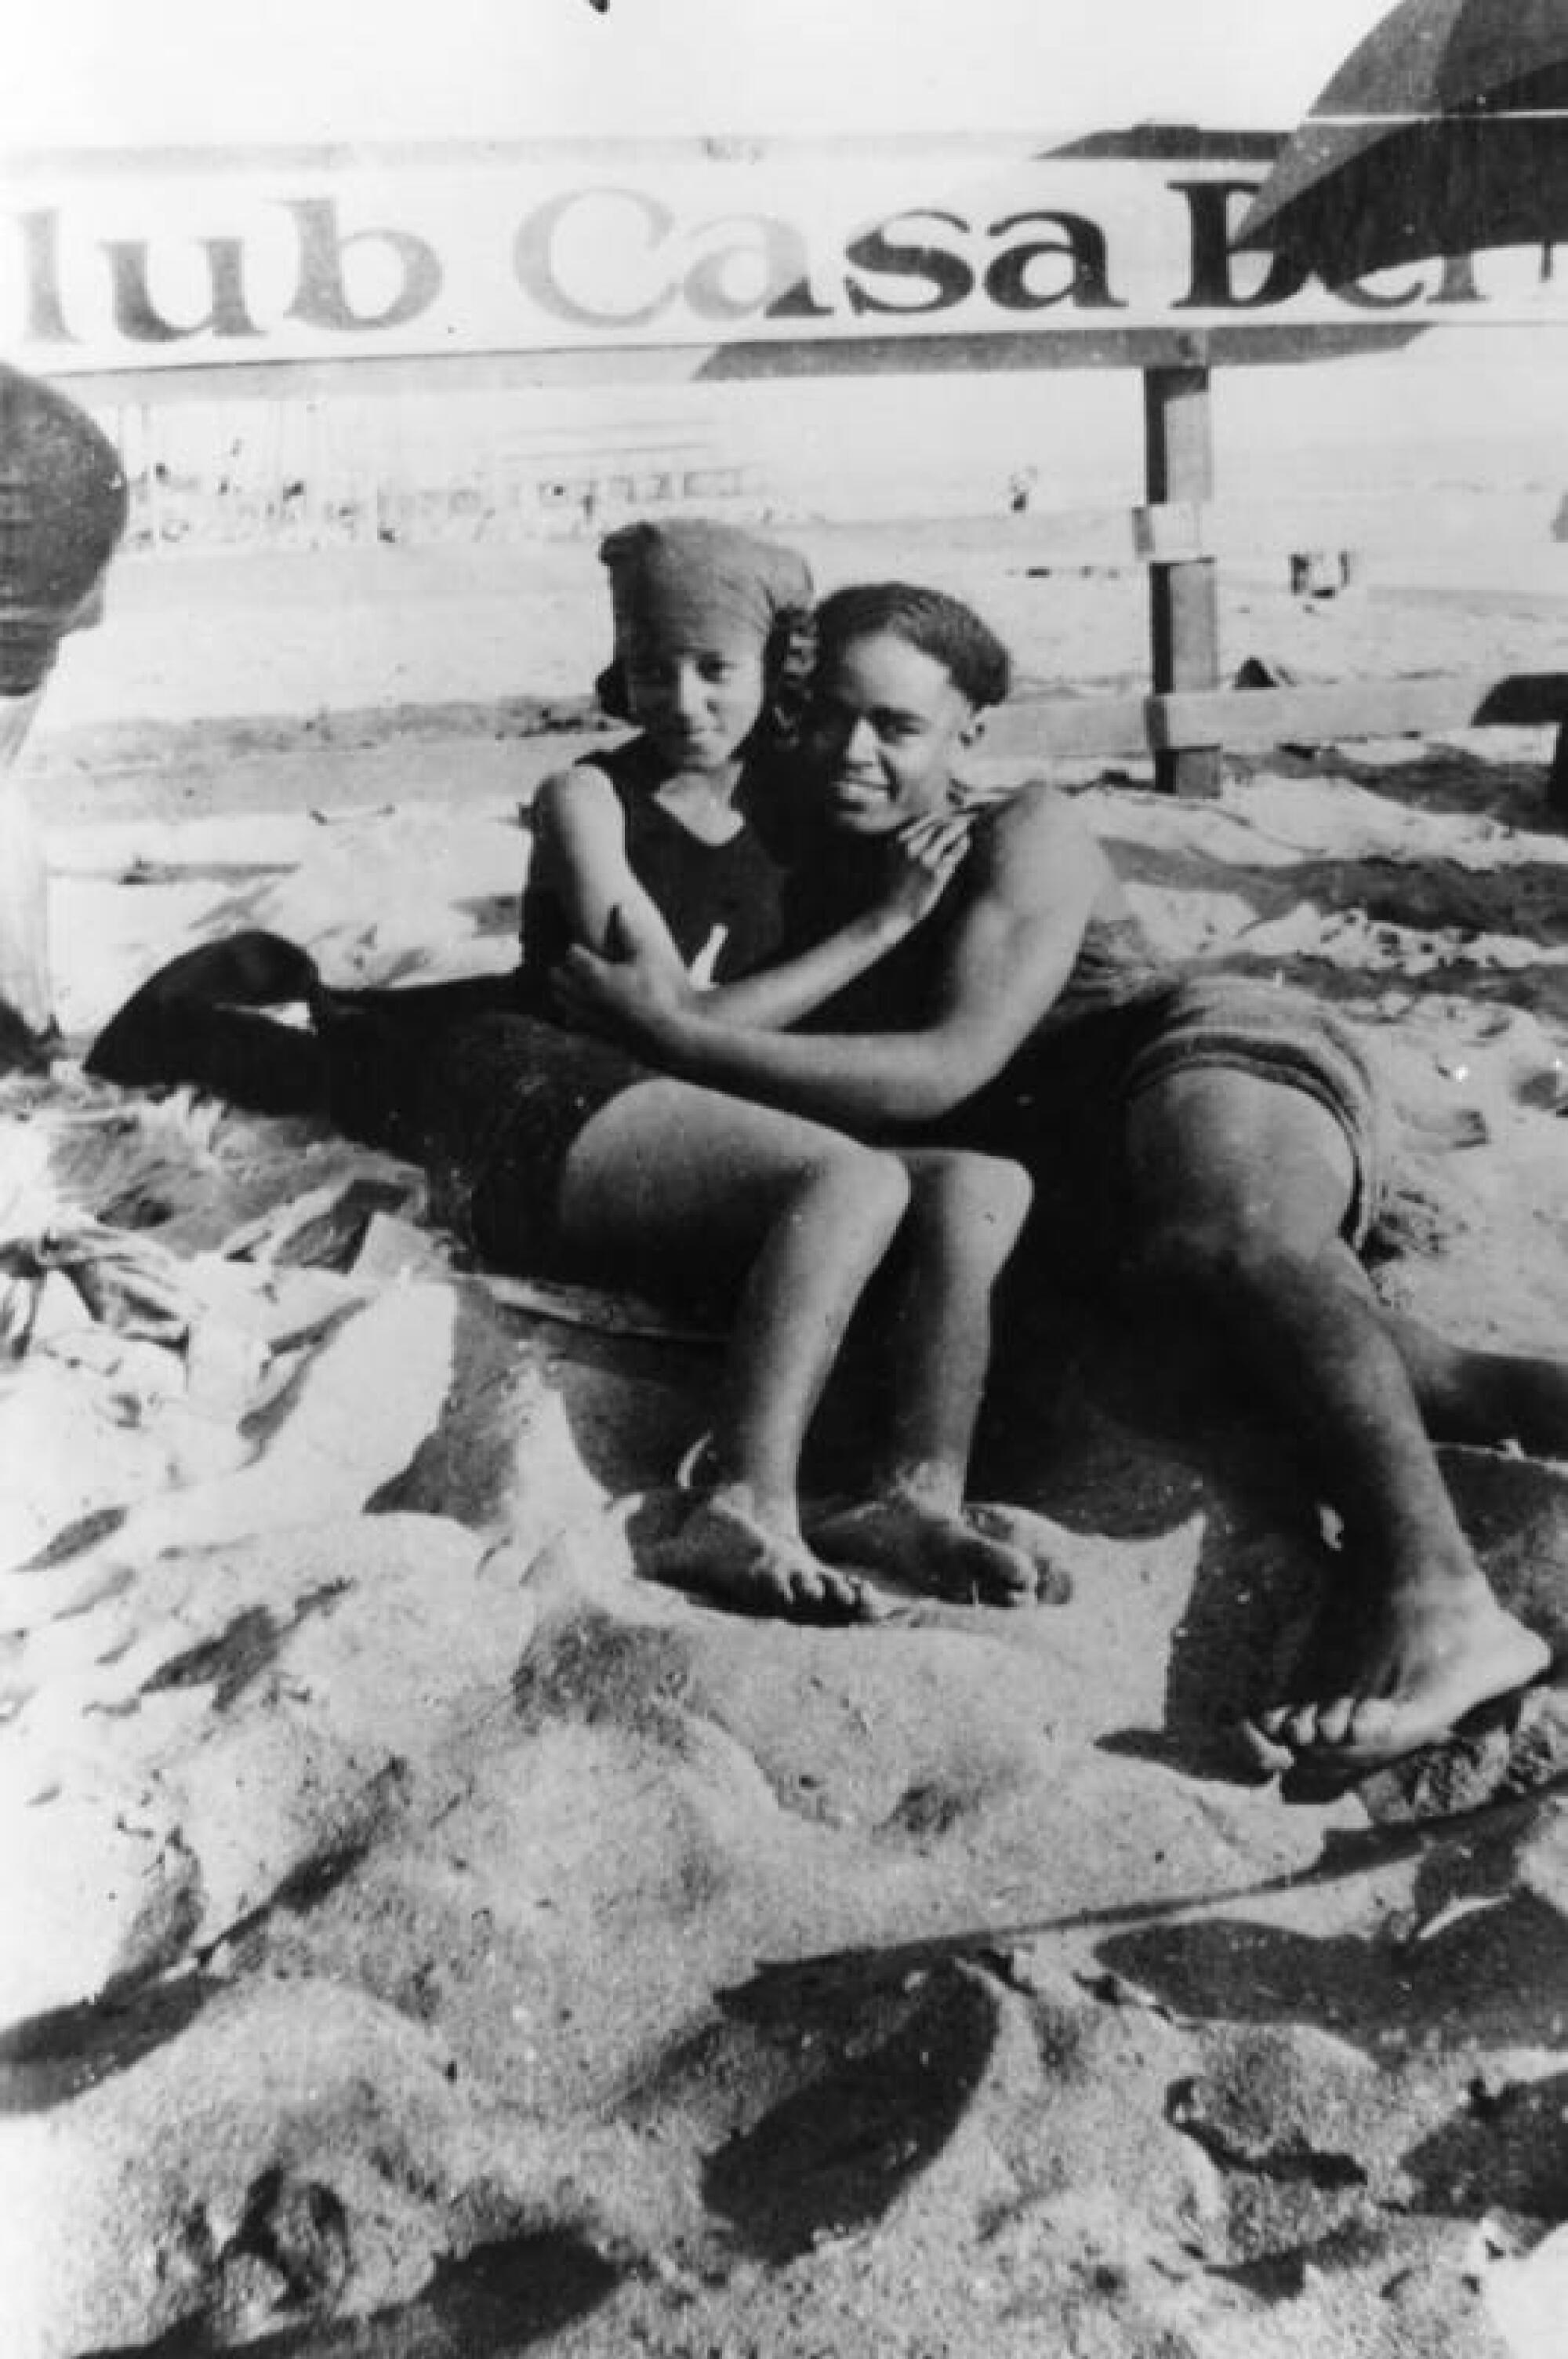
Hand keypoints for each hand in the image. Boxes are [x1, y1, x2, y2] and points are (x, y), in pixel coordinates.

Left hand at [551, 903, 696, 1044]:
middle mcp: (584, 993)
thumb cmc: (655, 992)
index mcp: (595, 973)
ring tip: (571, 982)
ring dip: (561, 988)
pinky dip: (570, 1011)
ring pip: (560, 998)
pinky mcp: (592, 1030)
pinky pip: (571, 1019)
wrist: (661, 1035)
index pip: (571, 953)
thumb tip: (620, 907)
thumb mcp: (644, 959)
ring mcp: (585, 1014)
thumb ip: (629, 933)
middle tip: (571, 961)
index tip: (580, 944)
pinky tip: (580, 1008)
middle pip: (557, 976)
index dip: (575, 947)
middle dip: (561, 967)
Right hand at [877, 810, 973, 932]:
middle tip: (966, 816)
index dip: (942, 815)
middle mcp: (912, 846)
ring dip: (961, 826)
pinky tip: (966, 841)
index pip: (925, 820)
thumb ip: (907, 845)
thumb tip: (928, 832)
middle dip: (954, 818)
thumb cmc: (893, 889)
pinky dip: (962, 843)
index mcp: (900, 841)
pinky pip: (956, 851)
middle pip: (939, 823)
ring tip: (969, 823)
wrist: (891, 913)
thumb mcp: (894, 860)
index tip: (951, 814)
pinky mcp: (938, 871)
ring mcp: (925, 858)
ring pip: (948, 832)